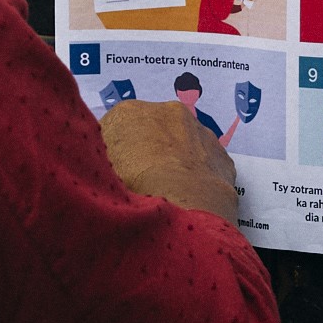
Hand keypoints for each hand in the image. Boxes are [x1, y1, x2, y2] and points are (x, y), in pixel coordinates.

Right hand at [100, 100, 238, 225]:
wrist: (182, 211)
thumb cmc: (131, 191)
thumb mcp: (99, 172)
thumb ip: (101, 160)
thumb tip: (107, 165)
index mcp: (128, 113)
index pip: (113, 130)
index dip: (112, 155)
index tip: (113, 176)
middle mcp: (167, 112)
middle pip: (150, 132)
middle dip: (145, 152)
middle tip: (139, 185)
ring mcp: (200, 132)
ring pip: (182, 145)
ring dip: (174, 162)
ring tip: (167, 195)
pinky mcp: (223, 157)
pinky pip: (204, 165)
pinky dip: (197, 178)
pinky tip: (190, 200)